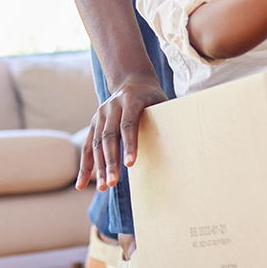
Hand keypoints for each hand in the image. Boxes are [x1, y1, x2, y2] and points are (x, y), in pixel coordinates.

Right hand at [75, 74, 168, 191]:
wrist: (132, 80)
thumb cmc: (153, 96)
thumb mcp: (162, 102)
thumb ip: (168, 119)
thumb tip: (185, 141)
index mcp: (131, 100)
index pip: (129, 124)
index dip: (130, 144)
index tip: (131, 164)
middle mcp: (112, 106)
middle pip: (110, 136)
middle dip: (110, 160)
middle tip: (112, 182)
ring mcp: (101, 114)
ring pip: (97, 143)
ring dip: (98, 167)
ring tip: (103, 187)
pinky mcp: (94, 123)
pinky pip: (88, 146)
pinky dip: (85, 166)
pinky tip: (81, 185)